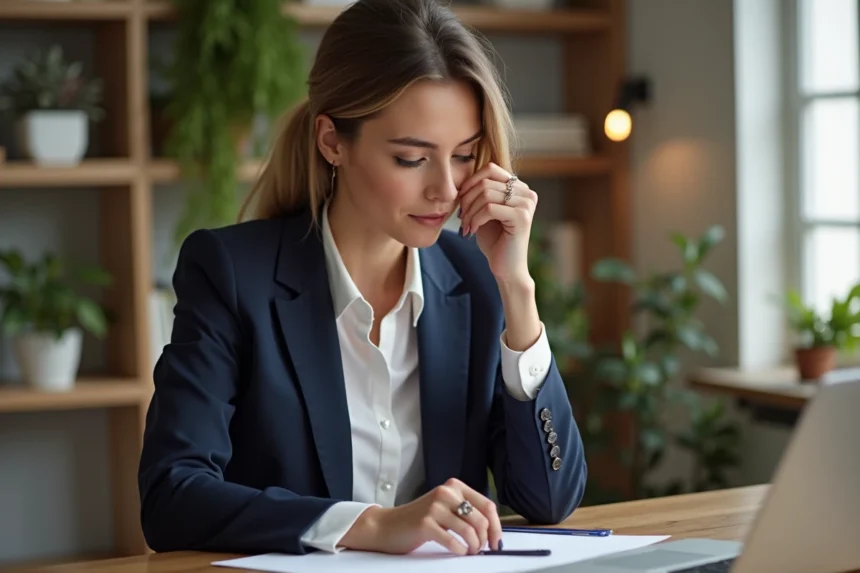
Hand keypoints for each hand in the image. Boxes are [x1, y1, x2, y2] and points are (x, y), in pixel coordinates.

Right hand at [340, 478, 502, 554]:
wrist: (387, 526)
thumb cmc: (420, 519)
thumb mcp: (445, 507)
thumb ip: (466, 512)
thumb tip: (493, 530)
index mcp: (454, 486)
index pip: (487, 505)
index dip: (496, 526)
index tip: (496, 541)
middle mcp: (445, 492)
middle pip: (481, 519)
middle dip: (485, 540)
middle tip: (479, 549)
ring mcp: (435, 507)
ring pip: (469, 531)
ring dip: (473, 547)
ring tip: (469, 551)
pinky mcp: (426, 523)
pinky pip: (453, 541)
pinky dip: (460, 550)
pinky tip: (458, 551)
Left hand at [457, 162, 536, 283]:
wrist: (506, 268)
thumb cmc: (495, 241)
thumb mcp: (484, 211)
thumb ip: (480, 192)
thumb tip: (462, 176)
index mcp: (520, 188)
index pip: (490, 169)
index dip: (470, 182)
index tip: (461, 202)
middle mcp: (527, 193)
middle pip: (486, 182)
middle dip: (467, 200)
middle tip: (462, 218)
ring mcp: (527, 204)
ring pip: (486, 194)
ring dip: (470, 211)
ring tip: (466, 226)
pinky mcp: (522, 217)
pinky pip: (489, 208)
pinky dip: (475, 219)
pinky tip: (472, 231)